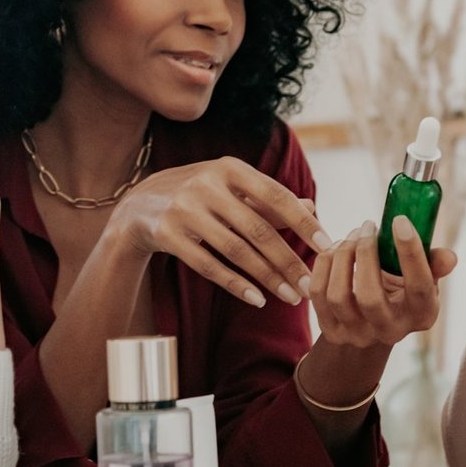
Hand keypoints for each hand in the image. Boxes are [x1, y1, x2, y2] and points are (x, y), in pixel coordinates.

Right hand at [106, 157, 332, 307]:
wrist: (139, 205)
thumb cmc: (198, 196)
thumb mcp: (230, 188)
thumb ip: (268, 200)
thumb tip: (312, 208)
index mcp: (229, 168)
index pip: (275, 196)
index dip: (302, 222)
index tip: (326, 246)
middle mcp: (206, 184)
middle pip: (257, 229)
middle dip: (288, 260)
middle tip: (310, 285)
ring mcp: (184, 209)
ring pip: (235, 250)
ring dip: (267, 278)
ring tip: (291, 297)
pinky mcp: (167, 234)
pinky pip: (208, 265)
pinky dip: (235, 284)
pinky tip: (257, 299)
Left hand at [309, 217, 455, 349]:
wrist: (373, 321)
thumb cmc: (403, 289)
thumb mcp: (425, 278)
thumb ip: (435, 264)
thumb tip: (448, 257)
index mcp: (420, 314)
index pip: (419, 287)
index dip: (410, 253)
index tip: (399, 220)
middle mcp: (390, 331)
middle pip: (369, 296)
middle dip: (364, 254)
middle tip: (367, 227)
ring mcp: (357, 334)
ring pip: (337, 295)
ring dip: (341, 256)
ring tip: (351, 236)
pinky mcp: (331, 330)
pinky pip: (317, 293)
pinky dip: (323, 264)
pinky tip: (334, 249)